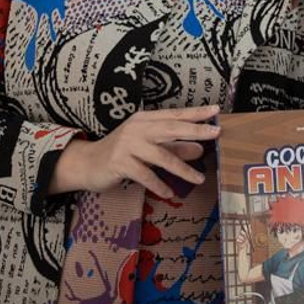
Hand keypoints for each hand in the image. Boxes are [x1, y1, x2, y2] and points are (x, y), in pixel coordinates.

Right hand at [53, 105, 219, 198]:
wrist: (87, 163)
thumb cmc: (122, 154)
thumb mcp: (149, 148)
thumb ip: (174, 147)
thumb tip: (199, 149)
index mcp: (145, 120)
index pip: (175, 114)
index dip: (195, 113)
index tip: (215, 110)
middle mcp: (137, 128)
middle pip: (171, 128)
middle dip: (195, 131)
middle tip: (216, 134)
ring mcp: (127, 145)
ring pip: (161, 156)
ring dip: (182, 168)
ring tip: (199, 178)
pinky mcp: (120, 163)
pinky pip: (145, 175)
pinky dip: (159, 185)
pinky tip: (169, 193)